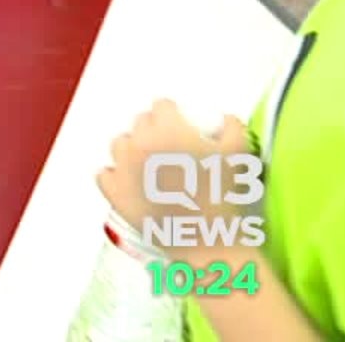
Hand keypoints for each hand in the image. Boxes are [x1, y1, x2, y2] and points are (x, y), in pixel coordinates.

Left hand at [97, 99, 251, 260]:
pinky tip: (130, 182)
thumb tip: (225, 119)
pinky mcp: (113, 192)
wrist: (205, 239)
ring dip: (133, 149)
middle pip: (140, 123)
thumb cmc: (222, 197)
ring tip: (150, 164)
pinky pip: (105, 175)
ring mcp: (122, 167)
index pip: (162, 106)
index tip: (180, 124)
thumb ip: (232, 128)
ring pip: (120, 144)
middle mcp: (139, 143)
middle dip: (155, 130)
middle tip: (171, 147)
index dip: (173, 114)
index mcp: (167, 130)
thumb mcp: (239, 155)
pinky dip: (115, 176)